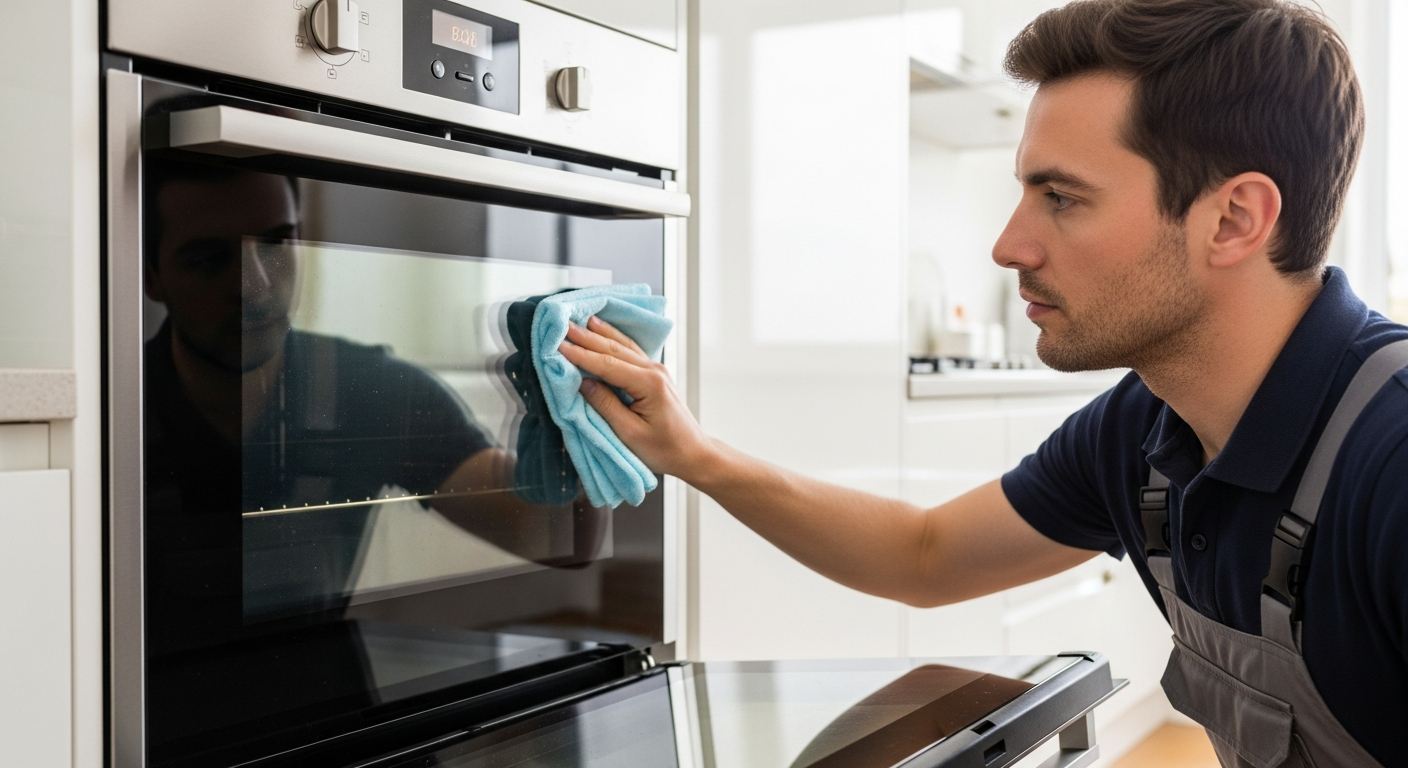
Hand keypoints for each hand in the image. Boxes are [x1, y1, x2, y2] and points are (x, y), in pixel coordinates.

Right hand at [558, 316, 715, 481]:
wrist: (693, 453)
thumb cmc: (664, 450)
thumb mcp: (629, 434)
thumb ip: (605, 406)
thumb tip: (583, 382)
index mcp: (649, 384)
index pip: (607, 364)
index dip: (581, 355)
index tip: (558, 345)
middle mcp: (654, 370)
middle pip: (614, 349)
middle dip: (586, 337)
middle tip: (562, 325)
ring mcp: (656, 370)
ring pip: (623, 346)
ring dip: (599, 333)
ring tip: (580, 321)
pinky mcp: (655, 374)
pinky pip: (630, 351)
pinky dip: (614, 338)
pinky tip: (603, 329)